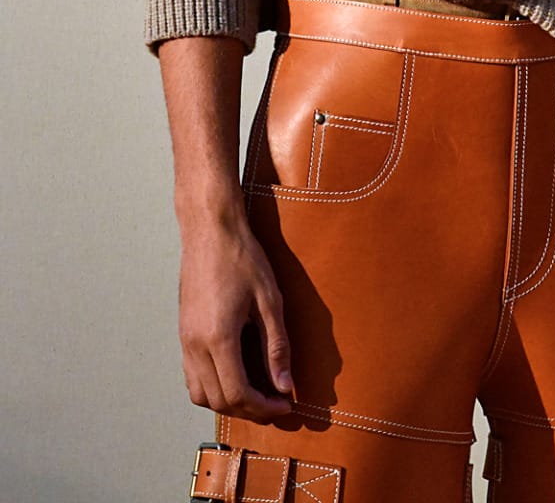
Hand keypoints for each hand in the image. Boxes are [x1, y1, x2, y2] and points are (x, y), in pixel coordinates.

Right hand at [177, 212, 293, 422]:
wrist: (210, 230)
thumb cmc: (242, 258)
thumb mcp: (269, 300)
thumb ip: (277, 346)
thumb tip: (285, 384)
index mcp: (219, 337)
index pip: (239, 393)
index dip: (264, 407)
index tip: (286, 404)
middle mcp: (196, 345)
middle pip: (219, 400)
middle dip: (249, 410)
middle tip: (276, 403)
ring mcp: (185, 340)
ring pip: (200, 394)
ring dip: (228, 403)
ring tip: (256, 394)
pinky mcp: (182, 332)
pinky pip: (192, 376)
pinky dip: (212, 387)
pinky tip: (235, 375)